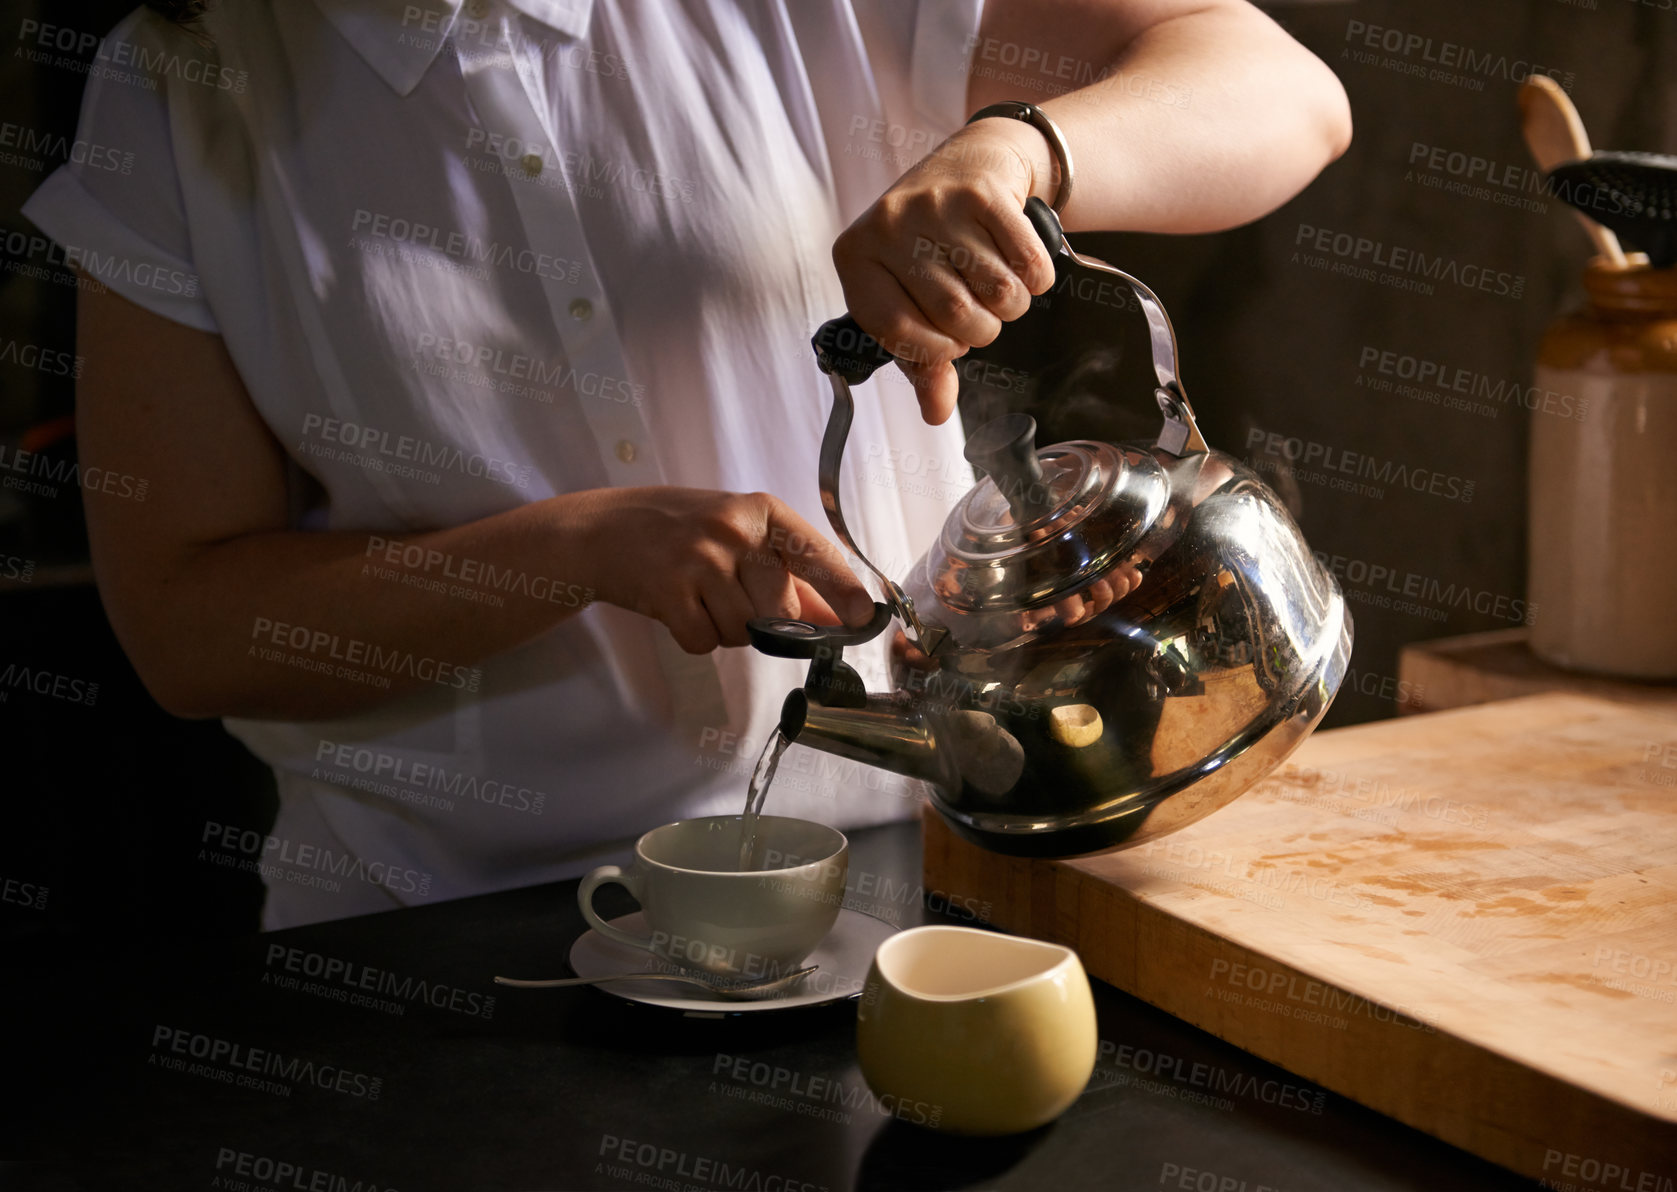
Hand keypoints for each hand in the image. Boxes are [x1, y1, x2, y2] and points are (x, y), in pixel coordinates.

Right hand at [569, 487, 875, 653]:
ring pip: (744, 632)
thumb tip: (836, 616)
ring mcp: (699, 559)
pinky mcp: (668, 591)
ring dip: (727, 629)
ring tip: (701, 597)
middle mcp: (733, 530)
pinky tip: (680, 608)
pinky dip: (696, 637)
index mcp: (760, 511)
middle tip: (732, 597)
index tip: (864, 616)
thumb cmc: (678, 529)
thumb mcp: (737, 533)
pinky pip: (706, 642)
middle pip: (783, 611)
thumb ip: (787, 571)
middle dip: (766, 622)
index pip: (815, 553)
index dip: (844, 590)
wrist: (601, 530)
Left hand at [831, 119, 1057, 424]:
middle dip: (979, 330)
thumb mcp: (910, 297)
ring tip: (996, 288)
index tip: (946, 342)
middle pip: (955, 315)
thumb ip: (921, 360)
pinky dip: (1035, 278)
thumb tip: (936, 413)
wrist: (969, 163)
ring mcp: (937, 205)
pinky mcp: (984, 193)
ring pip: (998, 292)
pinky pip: (1029, 264)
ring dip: (1010, 306)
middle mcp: (889, 226)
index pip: (895, 330)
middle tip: (976, 313)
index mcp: (856, 257)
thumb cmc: (931, 244)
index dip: (932, 350)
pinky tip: (1019, 264)